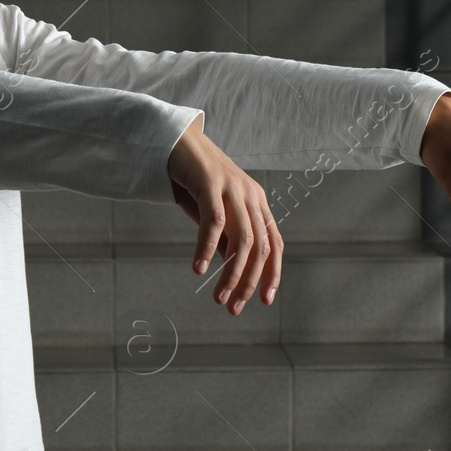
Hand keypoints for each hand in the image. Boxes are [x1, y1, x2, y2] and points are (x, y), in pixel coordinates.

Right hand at [167, 113, 282, 315]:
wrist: (176, 142)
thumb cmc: (194, 182)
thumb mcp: (215, 214)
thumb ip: (226, 238)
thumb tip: (233, 269)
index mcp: (257, 203)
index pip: (274, 244)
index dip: (272, 274)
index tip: (264, 301)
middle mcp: (251, 196)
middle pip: (259, 247)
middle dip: (249, 282)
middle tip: (233, 308)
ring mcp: (233, 188)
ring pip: (241, 240)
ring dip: (231, 274)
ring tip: (218, 297)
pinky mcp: (211, 182)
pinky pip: (214, 222)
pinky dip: (207, 248)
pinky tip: (199, 269)